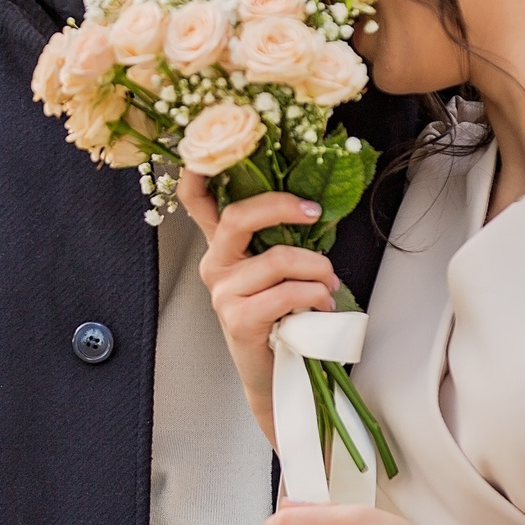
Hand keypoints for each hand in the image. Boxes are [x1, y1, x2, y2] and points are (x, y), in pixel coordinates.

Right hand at [180, 171, 336, 450]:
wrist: (282, 378)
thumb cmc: (287, 317)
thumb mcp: (284, 270)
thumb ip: (284, 237)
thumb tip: (316, 201)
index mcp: (223, 246)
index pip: (195, 200)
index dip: (198, 170)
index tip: (214, 146)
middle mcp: (215, 264)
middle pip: (236, 216)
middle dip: (281, 205)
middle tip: (314, 212)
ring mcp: (222, 293)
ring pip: (275, 259)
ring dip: (316, 267)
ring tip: (330, 283)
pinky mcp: (237, 320)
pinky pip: (284, 293)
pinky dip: (314, 295)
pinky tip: (323, 305)